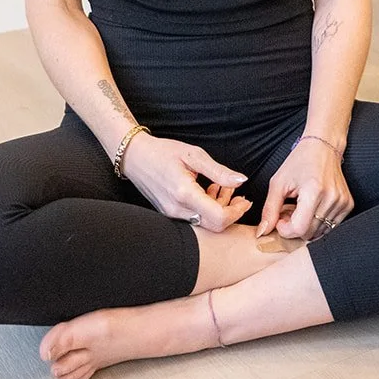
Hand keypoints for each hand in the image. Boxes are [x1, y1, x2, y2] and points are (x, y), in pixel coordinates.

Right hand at [123, 133, 251, 231]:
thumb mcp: (193, 155)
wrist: (134, 156)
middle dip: (231, 214)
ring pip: (204, 224)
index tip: (245, 200)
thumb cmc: (163, 152)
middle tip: (240, 197)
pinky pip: (194, 220)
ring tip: (223, 188)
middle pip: (214, 226)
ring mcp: (171, 215)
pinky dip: (207, 210)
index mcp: (184, 193)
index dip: (236, 212)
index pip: (218, 218)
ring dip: (219, 211)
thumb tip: (241, 181)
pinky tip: (209, 192)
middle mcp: (177, 210)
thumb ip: (219, 171)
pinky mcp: (169, 214)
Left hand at [256, 138, 353, 241]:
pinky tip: (312, 207)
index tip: (280, 218)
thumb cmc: (300, 161)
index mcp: (314, 191)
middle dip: (294, 227)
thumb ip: (269, 209)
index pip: (299, 229)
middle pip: (309, 233)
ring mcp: (342, 202)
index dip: (285, 229)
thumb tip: (263, 231)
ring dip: (307, 225)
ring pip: (319, 232)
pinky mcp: (348, 205)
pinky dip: (318, 222)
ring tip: (301, 207)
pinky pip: (330, 226)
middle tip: (289, 210)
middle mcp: (331, 198)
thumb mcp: (278, 182)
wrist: (323, 146)